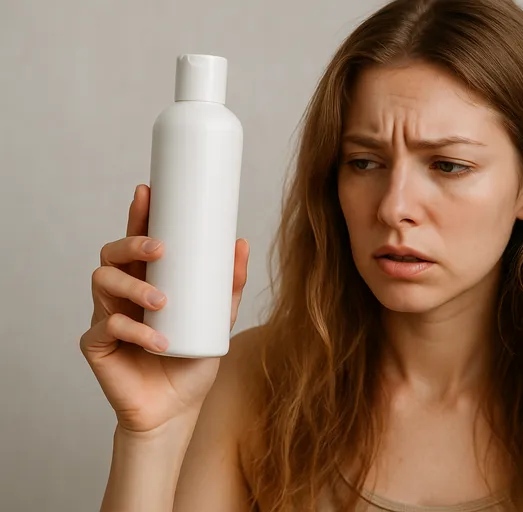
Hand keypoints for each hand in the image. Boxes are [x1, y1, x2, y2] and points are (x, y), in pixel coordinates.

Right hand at [80, 184, 249, 434]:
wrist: (176, 410)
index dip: (139, 215)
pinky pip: (108, 327)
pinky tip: (157, 342)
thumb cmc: (192, 360)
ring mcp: (106, 316)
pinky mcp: (97, 344)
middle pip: (112, 253)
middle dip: (132, 243)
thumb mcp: (219, 321)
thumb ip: (229, 287)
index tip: (148, 191)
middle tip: (159, 249)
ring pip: (103, 282)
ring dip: (134, 287)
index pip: (138, 240)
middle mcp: (122, 293)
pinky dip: (135, 331)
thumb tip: (241, 244)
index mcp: (147, 281)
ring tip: (162, 302)